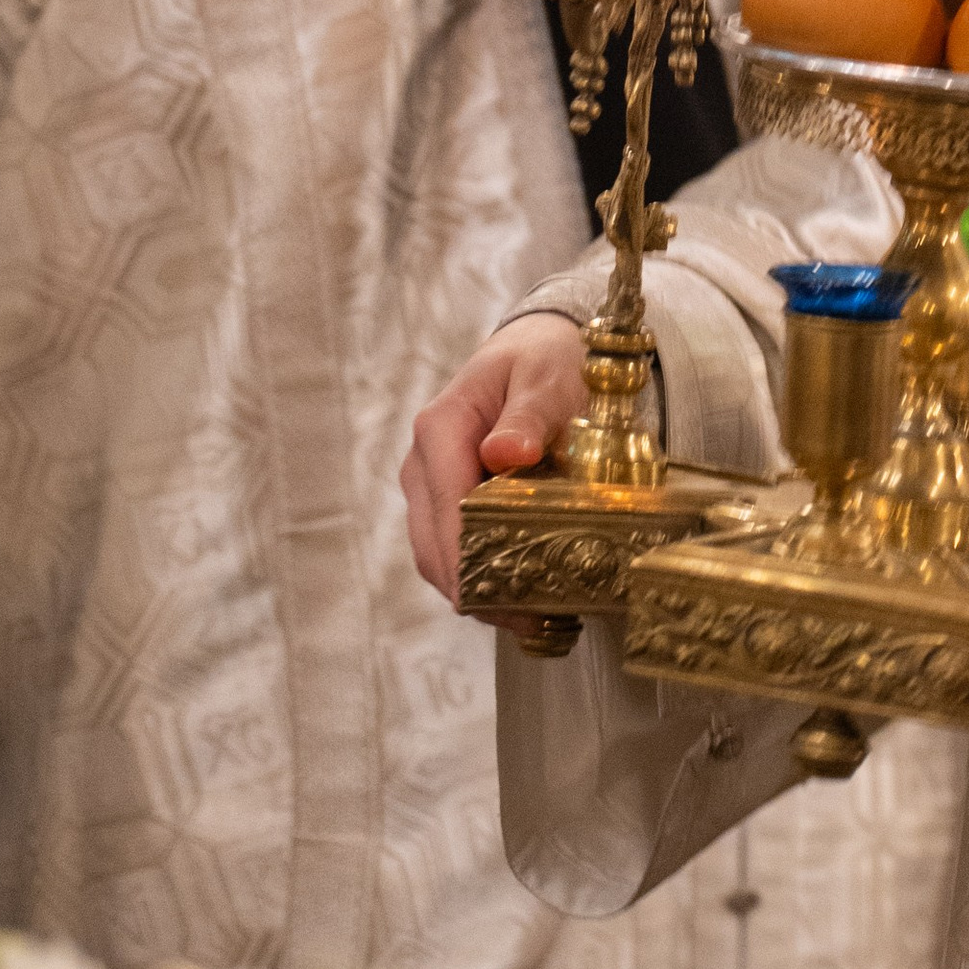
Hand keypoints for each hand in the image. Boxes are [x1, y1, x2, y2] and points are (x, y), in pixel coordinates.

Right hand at [402, 311, 585, 605]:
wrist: (535, 349)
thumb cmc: (544, 361)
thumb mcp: (546, 377)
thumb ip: (528, 415)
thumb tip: (505, 452)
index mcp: (441, 427)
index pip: (447, 509)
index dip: (472, 560)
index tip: (511, 597)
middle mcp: (422, 462)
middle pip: (434, 546)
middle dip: (475, 588)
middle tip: (531, 618)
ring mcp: (427, 485)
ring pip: (436, 557)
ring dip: (476, 590)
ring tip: (531, 617)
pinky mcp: (442, 503)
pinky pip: (450, 551)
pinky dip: (478, 576)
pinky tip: (522, 596)